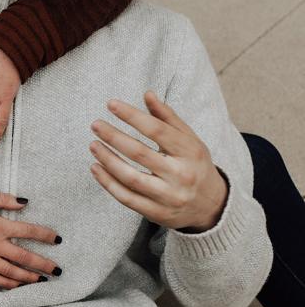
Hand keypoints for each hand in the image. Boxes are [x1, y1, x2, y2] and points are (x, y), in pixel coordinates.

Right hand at [0, 188, 61, 288]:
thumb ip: (3, 199)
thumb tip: (25, 202)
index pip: (28, 231)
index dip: (45, 235)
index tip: (57, 240)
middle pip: (24, 258)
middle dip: (43, 265)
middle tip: (57, 271)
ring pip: (11, 272)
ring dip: (28, 278)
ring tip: (41, 282)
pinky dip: (7, 285)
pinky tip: (17, 287)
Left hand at [89, 91, 229, 231]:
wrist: (212, 206)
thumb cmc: (195, 165)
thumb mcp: (190, 139)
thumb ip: (168, 117)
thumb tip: (147, 94)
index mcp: (190, 152)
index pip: (157, 130)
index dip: (132, 116)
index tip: (111, 104)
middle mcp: (180, 175)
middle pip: (140, 153)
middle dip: (114, 137)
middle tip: (96, 124)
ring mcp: (168, 196)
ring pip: (130, 178)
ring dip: (107, 160)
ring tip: (93, 145)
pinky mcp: (156, 213)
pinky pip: (126, 198)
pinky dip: (108, 183)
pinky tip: (96, 168)